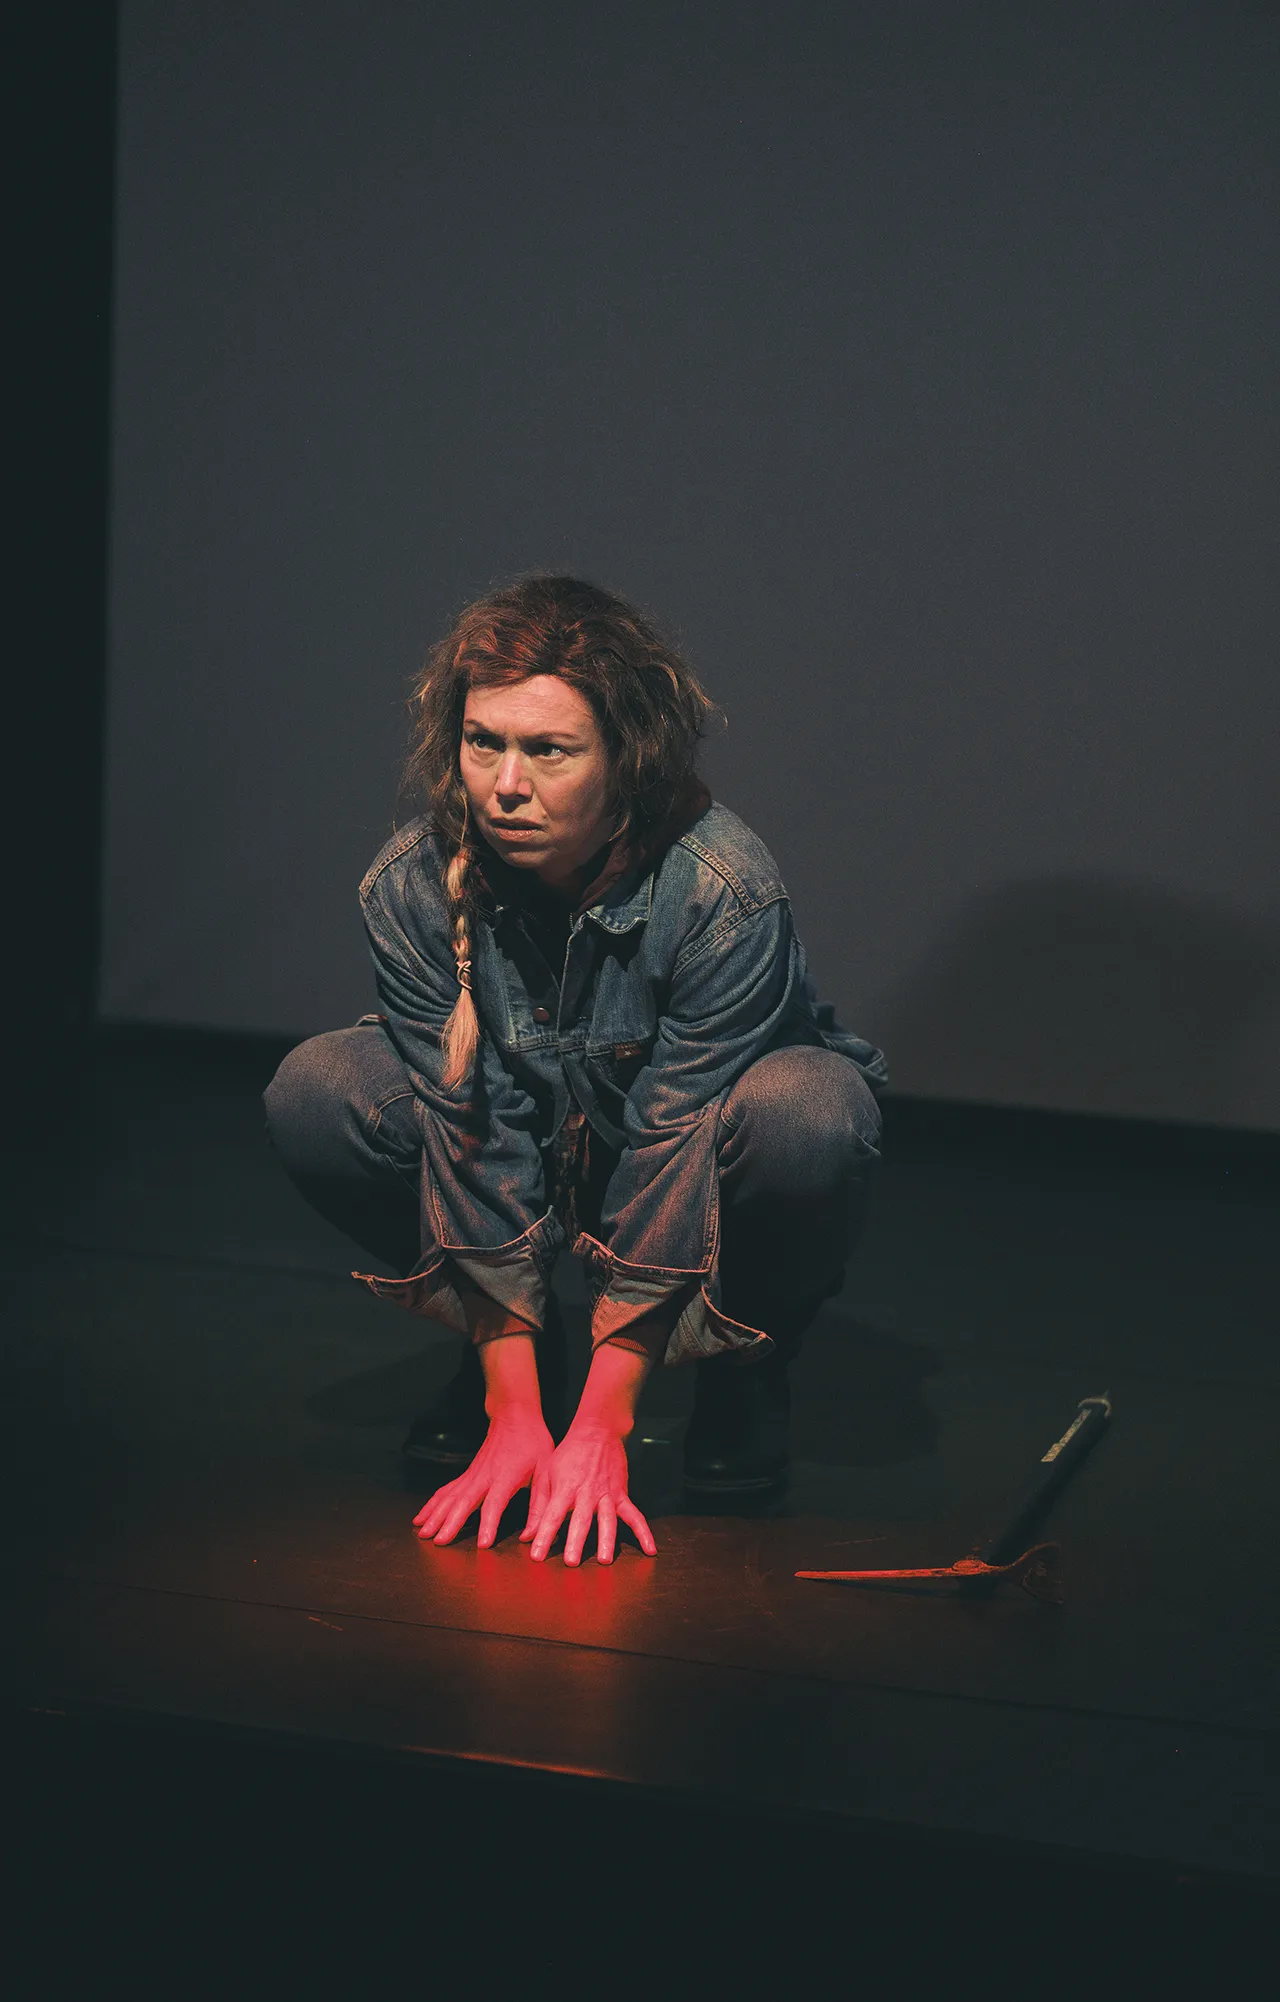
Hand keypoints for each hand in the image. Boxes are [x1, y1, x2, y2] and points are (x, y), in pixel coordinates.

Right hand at [413, 1409, 554, 1547]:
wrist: (514, 1416)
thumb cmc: (533, 1443)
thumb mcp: (546, 1472)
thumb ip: (540, 1505)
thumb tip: (531, 1536)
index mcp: (506, 1477)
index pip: (495, 1503)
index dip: (489, 1523)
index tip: (483, 1543)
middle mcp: (484, 1476)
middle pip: (464, 1501)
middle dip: (450, 1522)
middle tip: (438, 1541)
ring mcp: (472, 1474)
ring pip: (450, 1496)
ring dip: (435, 1515)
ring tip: (423, 1533)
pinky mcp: (466, 1474)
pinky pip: (446, 1491)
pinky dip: (431, 1504)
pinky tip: (421, 1517)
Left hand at [522, 1421, 656, 1565]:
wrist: (597, 1431)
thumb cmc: (568, 1454)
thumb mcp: (547, 1474)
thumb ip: (538, 1507)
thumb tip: (527, 1536)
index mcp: (565, 1487)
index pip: (553, 1515)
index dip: (544, 1535)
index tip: (537, 1554)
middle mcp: (587, 1492)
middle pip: (581, 1519)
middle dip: (576, 1541)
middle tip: (572, 1562)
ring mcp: (607, 1494)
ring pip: (607, 1519)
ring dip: (606, 1540)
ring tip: (605, 1560)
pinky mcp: (622, 1494)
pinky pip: (634, 1515)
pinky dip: (643, 1532)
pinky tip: (649, 1550)